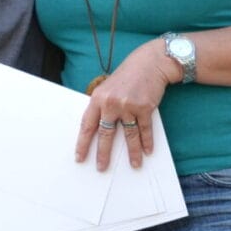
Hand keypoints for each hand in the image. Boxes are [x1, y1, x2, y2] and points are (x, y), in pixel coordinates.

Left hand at [75, 40, 173, 172]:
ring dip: (132, 152)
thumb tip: (97, 128)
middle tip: (102, 167)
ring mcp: (128, 105)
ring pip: (128, 135)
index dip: (83, 143)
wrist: (149, 63)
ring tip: (134, 164)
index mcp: (97, 98)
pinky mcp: (144, 107)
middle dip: (103, 153)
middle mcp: (111, 103)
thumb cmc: (128, 76)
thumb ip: (101, 106)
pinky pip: (145, 129)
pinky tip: (147, 151)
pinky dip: (147, 141)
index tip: (80, 157)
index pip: (87, 125)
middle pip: (105, 134)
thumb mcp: (107, 87)